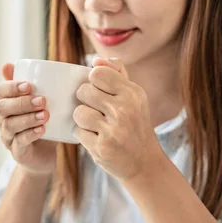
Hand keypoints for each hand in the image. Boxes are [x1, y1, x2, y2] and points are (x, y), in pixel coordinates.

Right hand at [0, 63, 56, 175]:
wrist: (44, 155)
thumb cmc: (42, 123)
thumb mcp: (40, 103)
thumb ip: (35, 84)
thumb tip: (22, 63)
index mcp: (6, 104)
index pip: (0, 91)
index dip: (12, 87)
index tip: (30, 85)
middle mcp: (2, 120)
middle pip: (3, 107)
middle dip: (22, 102)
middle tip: (43, 100)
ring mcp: (7, 137)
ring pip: (10, 125)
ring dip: (28, 118)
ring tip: (45, 115)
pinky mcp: (16, 152)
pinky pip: (19, 142)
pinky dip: (30, 135)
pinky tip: (42, 130)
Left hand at [73, 57, 164, 181]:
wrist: (144, 161)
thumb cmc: (135, 125)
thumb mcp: (134, 97)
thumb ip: (117, 75)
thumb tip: (96, 60)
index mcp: (132, 93)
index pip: (97, 73)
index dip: (92, 82)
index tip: (99, 91)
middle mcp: (124, 110)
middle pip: (83, 91)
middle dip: (84, 100)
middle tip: (96, 110)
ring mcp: (113, 130)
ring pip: (78, 112)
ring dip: (82, 119)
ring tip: (95, 125)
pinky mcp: (101, 147)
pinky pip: (78, 132)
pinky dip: (83, 135)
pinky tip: (96, 138)